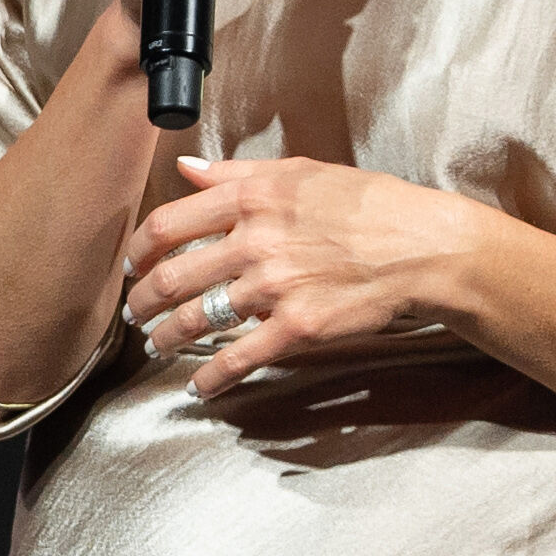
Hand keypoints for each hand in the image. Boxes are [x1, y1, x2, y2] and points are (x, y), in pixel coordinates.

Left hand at [121, 146, 503, 397]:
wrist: (422, 246)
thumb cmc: (368, 204)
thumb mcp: (300, 171)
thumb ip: (235, 172)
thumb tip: (185, 167)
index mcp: (251, 199)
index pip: (168, 225)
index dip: (139, 250)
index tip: (132, 265)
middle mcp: (255, 242)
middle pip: (172, 276)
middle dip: (144, 301)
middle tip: (135, 312)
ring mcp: (274, 287)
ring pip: (196, 319)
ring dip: (166, 338)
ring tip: (156, 345)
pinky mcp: (297, 327)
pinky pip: (238, 358)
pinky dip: (211, 379)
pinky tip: (198, 388)